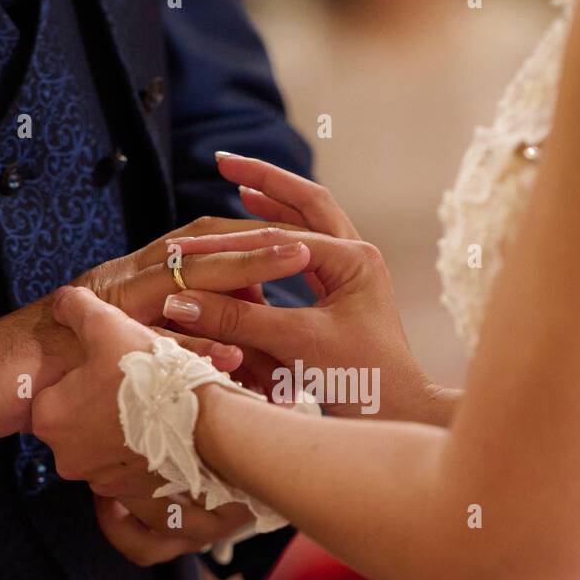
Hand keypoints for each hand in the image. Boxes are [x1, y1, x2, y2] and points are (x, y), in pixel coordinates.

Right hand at [0, 216, 280, 439]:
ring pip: (181, 280)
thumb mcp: (121, 347)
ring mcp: (107, 302)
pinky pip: (149, 338)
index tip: (293, 243)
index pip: (198, 245)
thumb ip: (173, 342)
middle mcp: (124, 277)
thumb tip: (234, 352)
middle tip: (303, 249)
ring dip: (235, 276)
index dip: (243, 240)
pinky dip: (192, 346)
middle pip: (198, 248)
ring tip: (284, 281)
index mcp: (134, 277)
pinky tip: (231, 356)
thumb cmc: (54, 370)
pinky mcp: (92, 336)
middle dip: (253, 246)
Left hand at [32, 286, 259, 562]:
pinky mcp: (141, 511)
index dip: (85, 375)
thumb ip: (78, 308)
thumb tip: (64, 301)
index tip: (114, 365)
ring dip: (129, 448)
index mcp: (53, 418)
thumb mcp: (112, 325)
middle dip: (107, 413)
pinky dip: (138, 501)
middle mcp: (72, 460)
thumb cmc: (158, 376)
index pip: (55, 393)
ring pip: (109, 467)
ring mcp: (106, 488)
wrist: (215, 429)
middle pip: (83, 430)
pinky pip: (132, 517)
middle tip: (142, 389)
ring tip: (163, 422)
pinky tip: (158, 474)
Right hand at [160, 154, 452, 423]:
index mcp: (354, 261)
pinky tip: (259, 238)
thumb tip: (181, 300)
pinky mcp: (346, 298)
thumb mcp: (296, 346)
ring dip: (276, 204)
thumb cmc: (361, 384)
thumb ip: (239, 320)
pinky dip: (281, 240)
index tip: (189, 242)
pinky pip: (308, 256)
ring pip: (310, 225)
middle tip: (225, 161)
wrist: (398, 418)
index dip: (230, 240)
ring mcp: (355, 276)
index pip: (281, 237)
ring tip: (240, 187)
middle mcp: (358, 259)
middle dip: (266, 182)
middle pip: (307, 204)